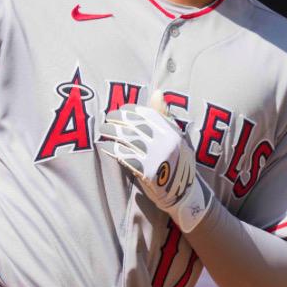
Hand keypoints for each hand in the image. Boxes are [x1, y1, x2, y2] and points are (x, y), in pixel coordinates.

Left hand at [97, 102, 210, 231]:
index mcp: (173, 131)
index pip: (147, 114)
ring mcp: (158, 156)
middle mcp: (166, 141)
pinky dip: (113, 150)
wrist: (184, 193)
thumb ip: (165, 116)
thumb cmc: (177, 162)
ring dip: (112, 132)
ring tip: (102, 130)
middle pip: (135, 125)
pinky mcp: (149, 171)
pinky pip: (126, 156)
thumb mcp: (177, 137)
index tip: (119, 110)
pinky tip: (106, 146)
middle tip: (106, 119)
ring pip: (128, 139)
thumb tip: (157, 92)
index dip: (129, 110)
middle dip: (117, 119)